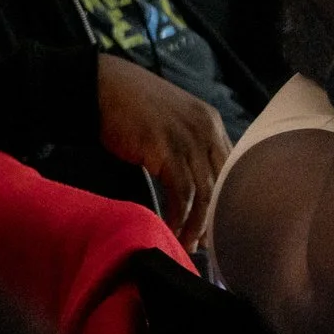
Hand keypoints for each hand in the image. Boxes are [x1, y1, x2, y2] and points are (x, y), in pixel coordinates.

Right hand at [97, 56, 230, 248]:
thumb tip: (196, 188)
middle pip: (225, 182)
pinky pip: (182, 192)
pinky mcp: (165, 149)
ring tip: (186, 244)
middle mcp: (206, 129)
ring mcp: (187, 138)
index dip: (227, 199)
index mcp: (211, 122)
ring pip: (206, 192)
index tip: (219, 225)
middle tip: (205, 244)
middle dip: (217, 217)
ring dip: (197, 224)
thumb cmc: (132, 108)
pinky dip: (179, 215)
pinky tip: (171, 228)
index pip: (233, 167)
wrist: (101, 89)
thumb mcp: (172, 123)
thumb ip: (189, 148)